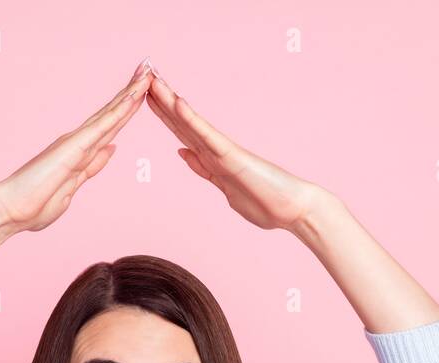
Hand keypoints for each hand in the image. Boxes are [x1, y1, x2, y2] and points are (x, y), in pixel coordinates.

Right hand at [0, 62, 152, 233]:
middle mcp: (79, 141)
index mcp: (80, 152)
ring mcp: (77, 142)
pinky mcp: (75, 147)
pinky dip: (120, 109)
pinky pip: (104, 124)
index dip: (127, 108)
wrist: (9, 210)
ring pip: (111, 113)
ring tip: (148, 71)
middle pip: (112, 113)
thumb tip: (111, 148)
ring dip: (130, 92)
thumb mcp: (73, 186)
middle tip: (149, 68)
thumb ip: (92, 166)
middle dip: (132, 91)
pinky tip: (135, 95)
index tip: (142, 91)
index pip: (110, 127)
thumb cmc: (34, 205)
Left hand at [145, 72, 326, 231]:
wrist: (295, 210)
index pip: (182, 133)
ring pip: (190, 123)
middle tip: (144, 76)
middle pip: (182, 123)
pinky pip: (207, 136)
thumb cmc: (266, 203)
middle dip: (161, 101)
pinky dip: (191, 120)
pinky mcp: (232, 157)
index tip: (146, 98)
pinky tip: (177, 103)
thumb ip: (204, 169)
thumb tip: (184, 153)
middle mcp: (216, 151)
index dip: (163, 115)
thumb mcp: (224, 188)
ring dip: (170, 102)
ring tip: (153, 80)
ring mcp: (224, 152)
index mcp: (212, 160)